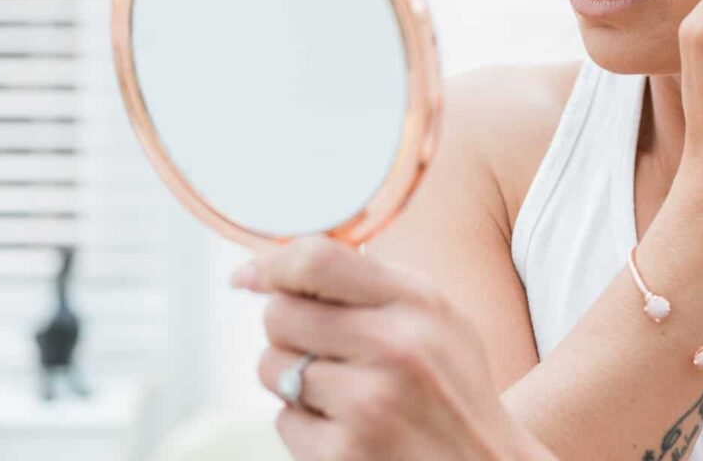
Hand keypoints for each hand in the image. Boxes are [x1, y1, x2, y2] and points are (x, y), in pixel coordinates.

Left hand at [230, 234, 535, 460]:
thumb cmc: (454, 390)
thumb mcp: (439, 319)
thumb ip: (376, 284)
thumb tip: (287, 263)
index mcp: (417, 303)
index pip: (317, 261)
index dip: (271, 264)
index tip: (248, 276)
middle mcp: (394, 348)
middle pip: (280, 313)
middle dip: (288, 329)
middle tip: (321, 347)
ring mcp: (367, 405)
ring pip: (272, 366)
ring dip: (292, 377)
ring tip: (342, 391)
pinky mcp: (343, 455)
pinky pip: (283, 419)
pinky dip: (304, 423)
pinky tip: (347, 428)